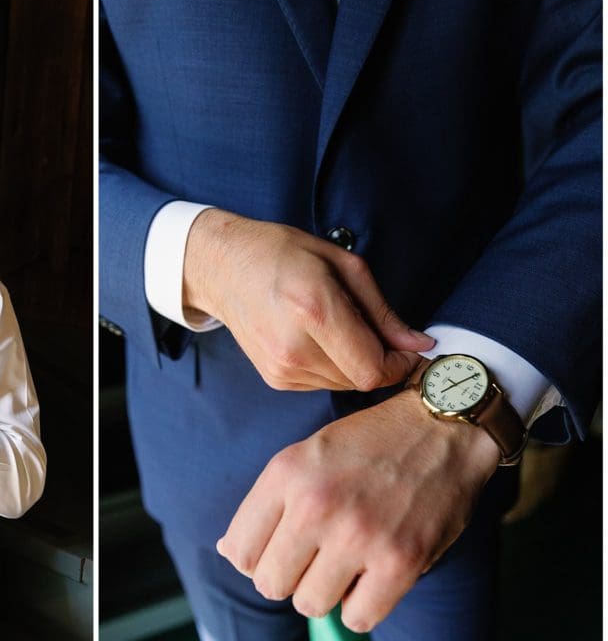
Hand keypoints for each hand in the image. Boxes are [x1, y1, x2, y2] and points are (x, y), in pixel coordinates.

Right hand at [183, 210, 433, 390]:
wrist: (222, 268)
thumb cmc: (281, 254)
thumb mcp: (341, 264)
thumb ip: (382, 311)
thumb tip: (418, 345)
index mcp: (314, 310)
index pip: (373, 368)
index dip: (401, 365)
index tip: (409, 349)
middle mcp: (294, 348)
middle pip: (363, 380)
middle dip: (380, 361)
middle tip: (375, 331)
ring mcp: (281, 368)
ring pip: (344, 385)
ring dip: (355, 364)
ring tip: (340, 328)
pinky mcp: (275, 378)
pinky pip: (322, 383)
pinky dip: (332, 366)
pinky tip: (317, 338)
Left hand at [216, 390, 500, 632]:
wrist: (441, 427)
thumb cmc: (366, 445)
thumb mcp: (303, 456)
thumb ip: (266, 504)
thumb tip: (228, 554)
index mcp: (285, 475)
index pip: (239, 551)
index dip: (255, 558)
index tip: (277, 549)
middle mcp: (315, 505)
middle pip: (270, 584)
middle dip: (288, 577)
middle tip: (313, 558)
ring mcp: (357, 535)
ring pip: (310, 605)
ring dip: (325, 592)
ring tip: (344, 563)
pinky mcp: (400, 561)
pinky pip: (358, 619)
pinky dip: (362, 607)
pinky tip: (370, 578)